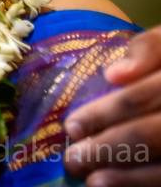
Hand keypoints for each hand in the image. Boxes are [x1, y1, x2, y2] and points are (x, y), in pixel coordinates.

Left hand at [64, 25, 160, 185]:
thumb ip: (147, 50)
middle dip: (109, 148)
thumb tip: (114, 74)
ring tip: (92, 180)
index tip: (71, 127)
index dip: (105, 113)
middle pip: (152, 134)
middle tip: (73, 159)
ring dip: (128, 176)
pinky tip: (117, 186)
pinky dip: (145, 183)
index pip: (141, 97)